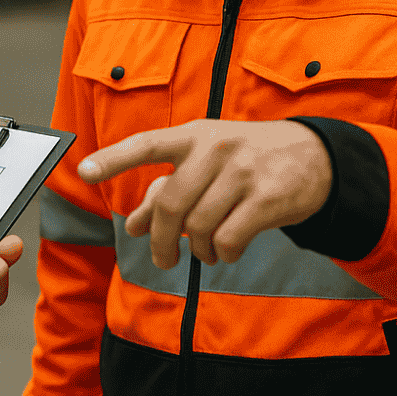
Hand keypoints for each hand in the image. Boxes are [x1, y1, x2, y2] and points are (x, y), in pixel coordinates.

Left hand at [77, 119, 331, 268]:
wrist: (313, 156)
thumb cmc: (243, 159)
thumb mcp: (203, 164)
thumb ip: (165, 192)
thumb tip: (132, 226)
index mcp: (191, 136)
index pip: (144, 145)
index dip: (112, 159)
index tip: (83, 171)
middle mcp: (213, 148)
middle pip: (169, 204)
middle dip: (160, 240)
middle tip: (162, 259)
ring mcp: (242, 171)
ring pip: (198, 226)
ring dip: (197, 249)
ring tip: (205, 251)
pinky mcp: (267, 197)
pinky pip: (228, 239)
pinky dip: (222, 253)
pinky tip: (226, 250)